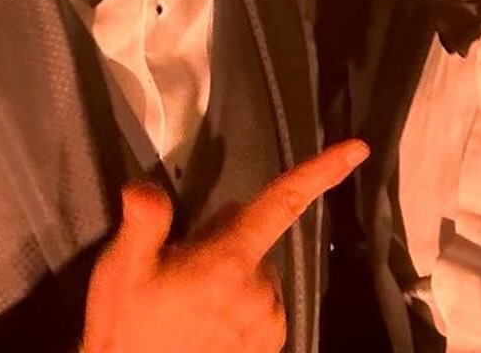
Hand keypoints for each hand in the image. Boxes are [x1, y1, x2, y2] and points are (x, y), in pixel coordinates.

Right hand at [80, 138, 368, 352]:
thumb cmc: (126, 327)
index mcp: (230, 263)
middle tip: (184, 268)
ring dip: (233, 280)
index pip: (282, 203)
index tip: (357, 149)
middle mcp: (260, 293)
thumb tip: (143, 187)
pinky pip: (260, 311)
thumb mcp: (122, 269)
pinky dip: (239, 308)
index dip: (321, 172)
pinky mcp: (265, 352)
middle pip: (255, 245)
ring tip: (190, 301)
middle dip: (228, 246)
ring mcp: (266, 328)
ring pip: (259, 279)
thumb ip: (144, 222)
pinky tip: (205, 322)